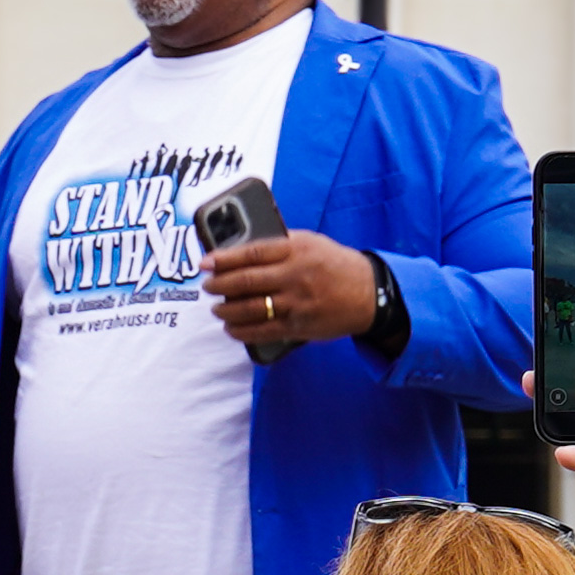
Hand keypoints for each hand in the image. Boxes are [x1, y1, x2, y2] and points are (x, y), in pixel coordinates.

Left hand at [200, 230, 375, 346]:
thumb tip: (240, 250)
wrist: (369, 293)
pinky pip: (263, 331)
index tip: (206, 263)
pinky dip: (242, 331)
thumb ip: (279, 244)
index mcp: (296, 250)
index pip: (252, 253)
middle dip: (220, 285)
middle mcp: (295, 276)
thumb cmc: (333, 263)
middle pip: (246, 282)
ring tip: (216, 308)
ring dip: (226, 310)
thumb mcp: (309, 242)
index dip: (224, 258)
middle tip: (208, 287)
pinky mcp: (299, 326)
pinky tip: (231, 328)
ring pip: (251, 309)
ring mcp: (296, 303)